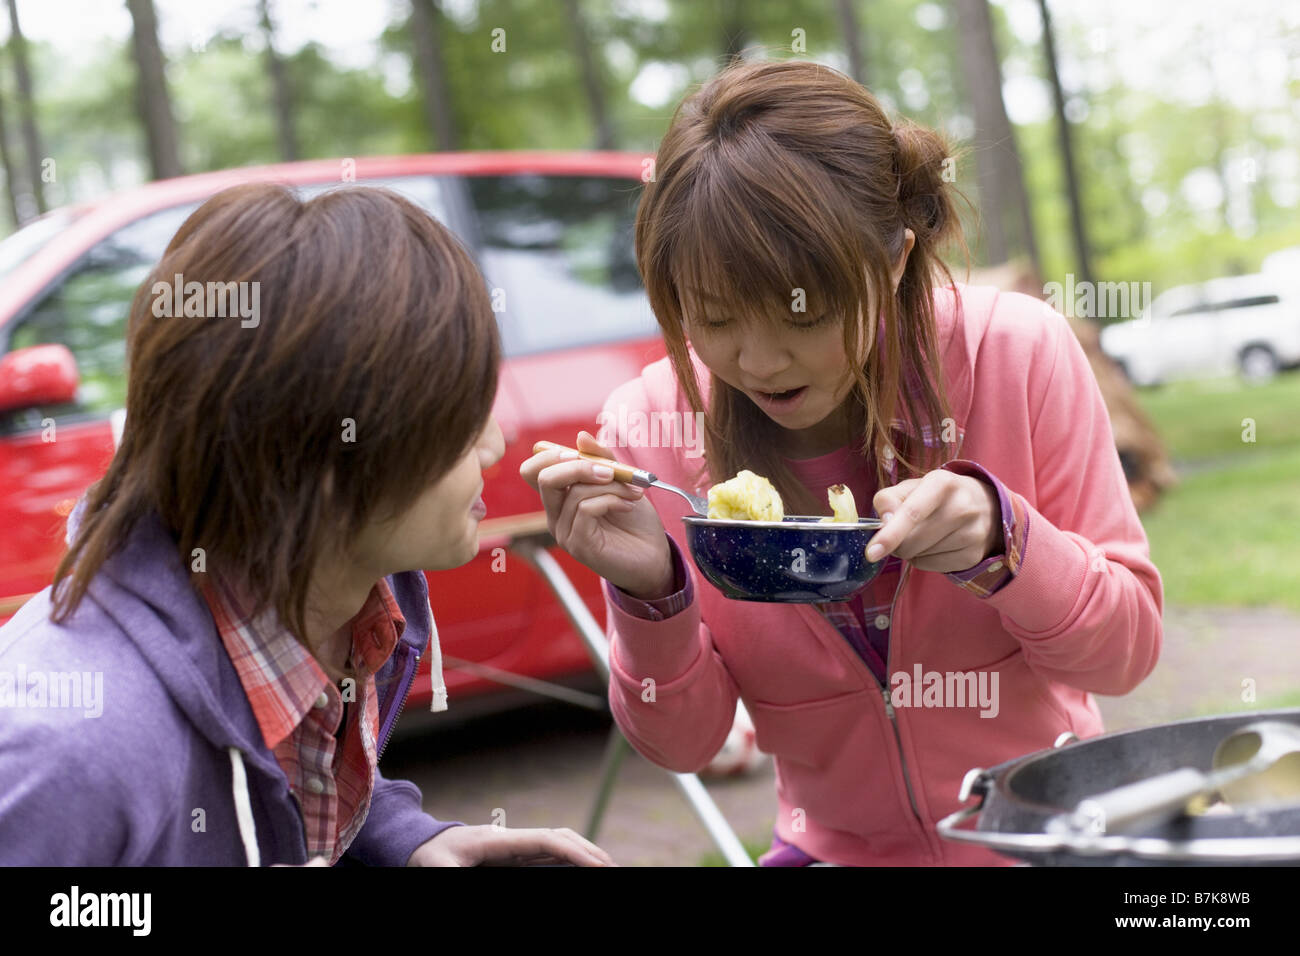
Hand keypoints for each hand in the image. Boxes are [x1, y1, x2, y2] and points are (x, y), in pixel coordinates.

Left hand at [407, 824, 616, 866]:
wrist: (418, 843)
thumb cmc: (427, 856)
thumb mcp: (436, 869)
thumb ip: (453, 877)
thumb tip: (467, 880)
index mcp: (499, 840)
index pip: (546, 841)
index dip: (574, 852)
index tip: (598, 865)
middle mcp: (511, 839)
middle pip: (560, 838)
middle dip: (588, 852)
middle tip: (614, 869)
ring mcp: (513, 846)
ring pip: (557, 845)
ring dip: (582, 854)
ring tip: (605, 868)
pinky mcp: (510, 856)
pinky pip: (546, 855)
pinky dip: (568, 860)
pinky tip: (579, 869)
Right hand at [519, 430, 673, 599]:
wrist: (653, 555)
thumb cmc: (635, 519)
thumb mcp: (621, 480)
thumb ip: (602, 459)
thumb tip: (581, 436)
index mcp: (560, 497)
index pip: (532, 470)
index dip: (550, 454)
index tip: (582, 452)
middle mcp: (556, 515)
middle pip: (543, 477)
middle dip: (578, 466)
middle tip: (610, 469)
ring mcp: (564, 532)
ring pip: (574, 492)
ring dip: (611, 485)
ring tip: (633, 492)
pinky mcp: (578, 545)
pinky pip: (586, 509)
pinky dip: (610, 500)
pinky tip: (627, 505)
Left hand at [868, 470, 1001, 572]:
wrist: (986, 506)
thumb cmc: (938, 496)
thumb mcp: (913, 487)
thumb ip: (889, 499)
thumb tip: (883, 522)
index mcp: (942, 483)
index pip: (912, 513)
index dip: (889, 535)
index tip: (871, 552)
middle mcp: (962, 506)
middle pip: (911, 541)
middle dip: (896, 543)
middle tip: (903, 532)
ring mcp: (971, 533)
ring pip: (920, 556)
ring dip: (912, 550)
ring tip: (926, 533)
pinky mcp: (973, 555)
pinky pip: (932, 566)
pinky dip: (925, 559)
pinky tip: (937, 544)